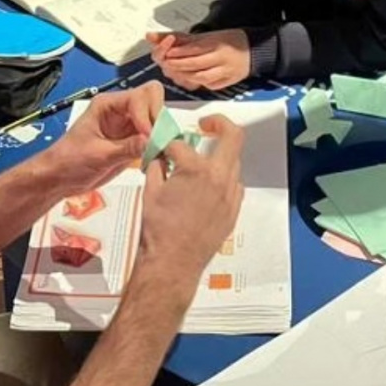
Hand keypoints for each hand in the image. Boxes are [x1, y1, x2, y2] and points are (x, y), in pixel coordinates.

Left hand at [47, 81, 164, 192]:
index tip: (148, 137)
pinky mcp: (133, 140)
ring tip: (158, 152)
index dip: (147, 115)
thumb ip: (126, 148)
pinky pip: (154, 135)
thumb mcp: (97, 155)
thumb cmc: (69, 161)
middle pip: (152, 99)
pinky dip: (158, 144)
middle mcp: (120, 110)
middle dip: (158, 118)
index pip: (139, 97)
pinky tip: (154, 158)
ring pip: (156, 117)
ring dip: (161, 132)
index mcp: (107, 104)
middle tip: (158, 142)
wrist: (60, 177)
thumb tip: (151, 141)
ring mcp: (128, 124)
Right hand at [137, 115, 244, 287]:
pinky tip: (208, 185)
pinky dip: (223, 178)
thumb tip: (161, 154)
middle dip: (219, 123)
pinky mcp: (233, 211)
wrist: (172, 262)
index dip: (166, 144)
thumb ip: (158, 164)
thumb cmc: (158, 229)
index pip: (181, 144)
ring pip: (233, 162)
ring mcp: (230, 195)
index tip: (162, 147)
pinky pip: (234, 185)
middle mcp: (218, 178)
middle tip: (206, 124)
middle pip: (232, 136)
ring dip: (219, 155)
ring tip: (203, 159)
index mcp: (195, 170)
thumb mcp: (150, 190)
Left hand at [146, 29, 250, 90]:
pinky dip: (194, 82)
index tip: (166, 52)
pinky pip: (206, 85)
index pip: (193, 49)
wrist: (252, 51)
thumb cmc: (226, 41)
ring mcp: (225, 72)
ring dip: (184, 75)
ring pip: (200, 78)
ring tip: (174, 71)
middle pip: (195, 65)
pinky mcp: (226, 84)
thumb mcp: (203, 36)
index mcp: (217, 43)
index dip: (177, 52)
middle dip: (178, 65)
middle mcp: (222, 58)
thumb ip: (176, 38)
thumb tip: (150, 36)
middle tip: (166, 63)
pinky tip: (186, 78)